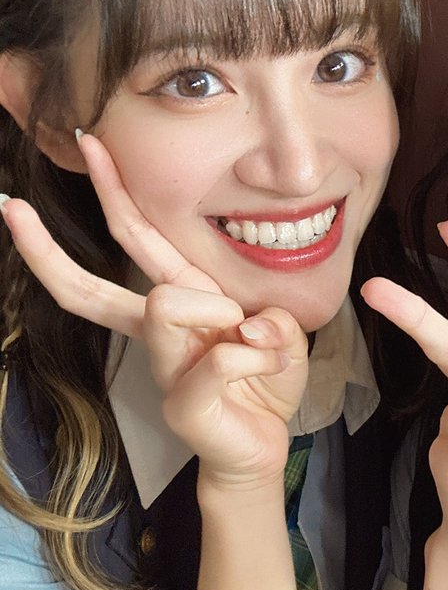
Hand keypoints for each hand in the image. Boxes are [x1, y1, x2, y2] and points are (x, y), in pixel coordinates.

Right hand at [1, 134, 307, 483]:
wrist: (264, 447)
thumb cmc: (265, 382)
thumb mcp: (279, 330)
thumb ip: (265, 315)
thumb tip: (242, 322)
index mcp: (179, 301)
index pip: (135, 240)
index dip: (111, 193)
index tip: (88, 142)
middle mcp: (158, 333)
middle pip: (90, 289)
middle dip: (48, 250)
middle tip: (12, 208)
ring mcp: (162, 370)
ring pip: (164, 305)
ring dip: (224, 313)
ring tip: (258, 338)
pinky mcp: (181, 404)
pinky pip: (218, 358)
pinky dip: (258, 356)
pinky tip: (269, 367)